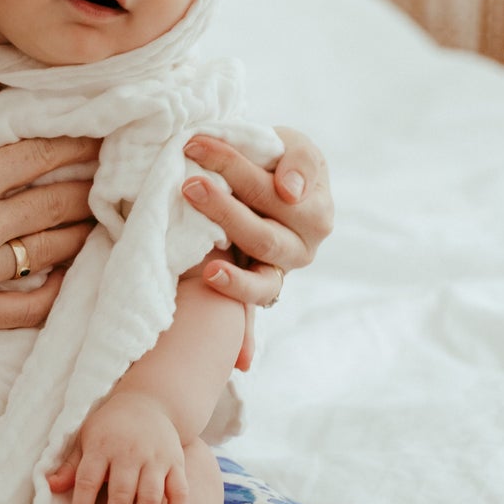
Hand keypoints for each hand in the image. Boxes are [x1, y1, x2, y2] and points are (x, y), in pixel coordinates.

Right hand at [0, 84, 99, 330]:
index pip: (41, 157)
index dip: (78, 145)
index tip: (102, 136)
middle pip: (58, 202)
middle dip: (92, 183)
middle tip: (116, 172)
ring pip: (53, 250)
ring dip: (84, 230)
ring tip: (104, 214)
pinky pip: (30, 307)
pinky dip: (58, 290)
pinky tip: (72, 272)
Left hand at [46, 389, 185, 503]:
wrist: (150, 401)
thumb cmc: (110, 426)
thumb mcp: (86, 437)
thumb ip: (71, 465)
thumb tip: (49, 487)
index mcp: (102, 446)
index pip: (88, 480)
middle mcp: (130, 452)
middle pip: (122, 494)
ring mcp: (156, 458)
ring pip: (151, 496)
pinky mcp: (176, 463)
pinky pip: (180, 493)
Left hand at [182, 126, 333, 367]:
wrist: (266, 175)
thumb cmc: (275, 157)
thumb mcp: (291, 144)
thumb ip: (298, 161)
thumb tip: (289, 192)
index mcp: (315, 209)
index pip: (272, 190)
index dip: (233, 166)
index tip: (194, 144)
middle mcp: (303, 247)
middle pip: (263, 235)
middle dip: (224, 211)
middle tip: (188, 186)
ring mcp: (282, 273)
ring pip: (262, 282)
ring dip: (234, 279)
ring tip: (209, 270)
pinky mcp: (260, 289)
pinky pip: (254, 314)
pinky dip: (248, 338)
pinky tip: (240, 359)